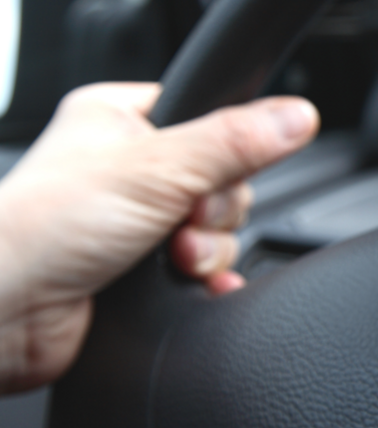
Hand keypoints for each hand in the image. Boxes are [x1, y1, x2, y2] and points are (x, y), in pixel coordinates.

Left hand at [0, 83, 318, 393]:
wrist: (0, 313)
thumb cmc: (39, 229)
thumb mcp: (156, 169)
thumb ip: (234, 142)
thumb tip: (298, 114)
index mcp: (118, 120)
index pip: (207, 116)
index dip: (226, 148)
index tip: (213, 170)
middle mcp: (123, 169)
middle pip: (222, 180)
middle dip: (213, 212)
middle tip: (180, 221)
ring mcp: (128, 222)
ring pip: (214, 230)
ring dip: (206, 251)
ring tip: (171, 260)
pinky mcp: (134, 272)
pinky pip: (201, 271)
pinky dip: (206, 281)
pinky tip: (195, 286)